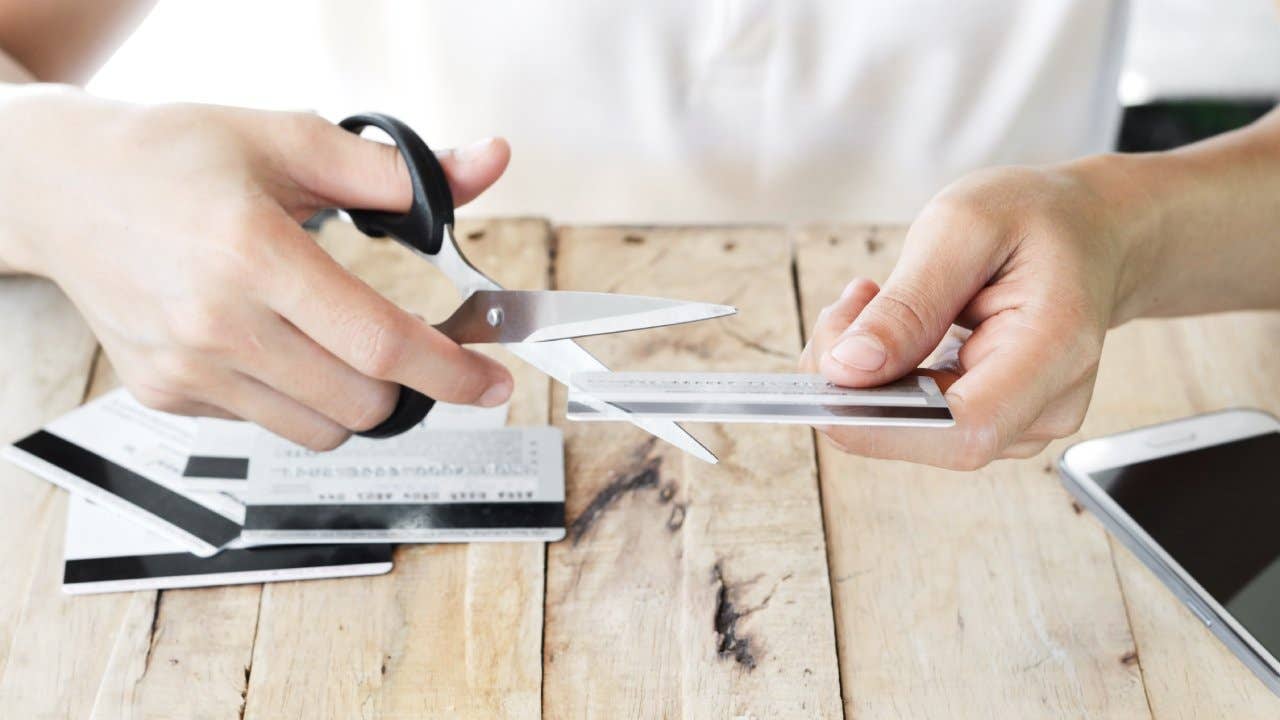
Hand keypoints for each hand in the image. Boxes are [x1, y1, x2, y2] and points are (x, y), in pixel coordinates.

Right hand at [0, 87, 513, 448]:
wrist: (65, 188)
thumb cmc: (175, 156)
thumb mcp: (290, 140)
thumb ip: (398, 172)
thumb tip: (486, 167)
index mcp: (254, 252)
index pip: (378, 342)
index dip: (451, 371)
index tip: (491, 381)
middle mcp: (215, 322)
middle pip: (362, 403)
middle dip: (407, 382)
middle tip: (410, 343)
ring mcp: (186, 368)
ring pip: (321, 430)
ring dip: (354, 397)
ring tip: (333, 338)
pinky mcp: (166, 394)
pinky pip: (266, 424)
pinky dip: (294, 397)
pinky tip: (271, 342)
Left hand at [800, 163, 1134, 469]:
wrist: (1088, 230)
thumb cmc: (1036, 219)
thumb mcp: (963, 228)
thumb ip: (908, 303)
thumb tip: (847, 370)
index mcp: (1056, 350)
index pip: (966, 429)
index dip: (881, 420)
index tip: (827, 372)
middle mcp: (1046, 404)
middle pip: (928, 434)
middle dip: (858, 383)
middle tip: (846, 305)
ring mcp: (1022, 422)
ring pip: (909, 429)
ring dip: (863, 374)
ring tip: (871, 299)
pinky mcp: (992, 421)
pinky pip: (914, 418)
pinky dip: (880, 375)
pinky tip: (884, 324)